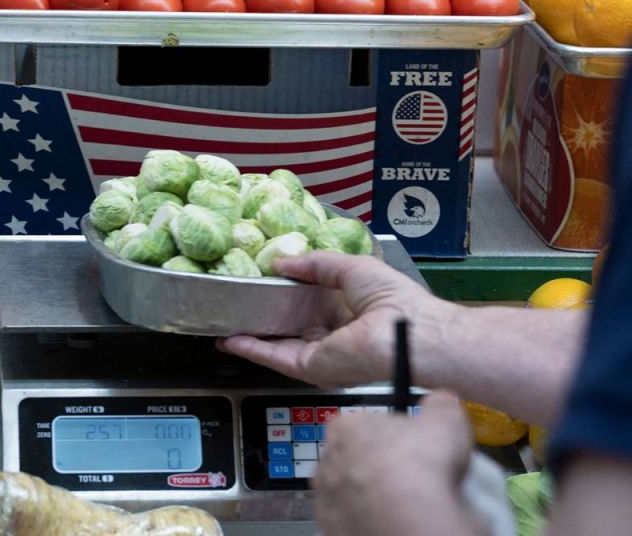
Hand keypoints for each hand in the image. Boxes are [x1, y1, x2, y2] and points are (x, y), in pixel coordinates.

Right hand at [219, 250, 443, 387]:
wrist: (407, 331)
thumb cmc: (392, 298)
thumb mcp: (349, 267)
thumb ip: (315, 264)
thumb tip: (281, 263)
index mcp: (347, 312)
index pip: (310, 306)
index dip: (286, 295)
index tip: (261, 283)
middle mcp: (333, 335)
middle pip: (291, 328)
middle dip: (264, 318)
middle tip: (237, 304)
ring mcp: (321, 354)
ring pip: (278, 345)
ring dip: (251, 336)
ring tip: (224, 322)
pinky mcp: (311, 368)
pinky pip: (276, 358)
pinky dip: (251, 350)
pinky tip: (230, 340)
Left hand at [314, 392, 480, 535]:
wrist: (410, 518)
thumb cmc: (420, 462)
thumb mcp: (445, 418)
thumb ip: (440, 405)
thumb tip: (442, 402)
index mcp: (345, 428)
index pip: (363, 425)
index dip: (390, 435)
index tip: (412, 446)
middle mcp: (327, 463)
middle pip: (355, 459)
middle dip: (379, 466)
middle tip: (412, 475)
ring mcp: (327, 501)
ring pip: (352, 494)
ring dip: (373, 496)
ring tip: (407, 503)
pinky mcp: (333, 531)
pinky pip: (353, 522)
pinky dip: (371, 521)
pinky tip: (395, 521)